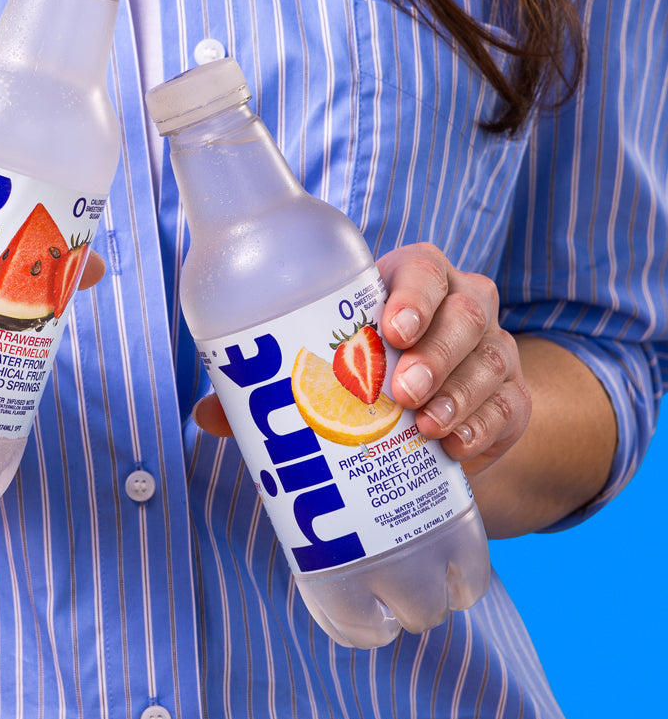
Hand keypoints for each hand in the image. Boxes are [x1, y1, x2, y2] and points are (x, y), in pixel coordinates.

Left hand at [194, 243, 531, 480]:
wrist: (435, 410)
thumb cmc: (369, 373)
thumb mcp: (331, 366)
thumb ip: (275, 385)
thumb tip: (209, 415)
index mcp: (411, 283)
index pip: (423, 269)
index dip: (413, 294)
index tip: (390, 329)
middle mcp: (460, 308)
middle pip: (465, 312)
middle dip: (435, 351)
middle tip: (402, 390)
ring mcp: (491, 352)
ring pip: (489, 359)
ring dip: (457, 395)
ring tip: (424, 428)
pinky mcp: (509, 399)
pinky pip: (507, 407)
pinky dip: (480, 428)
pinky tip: (453, 448)